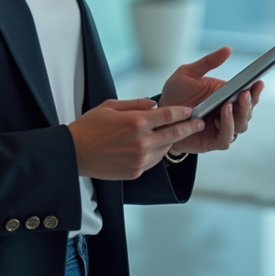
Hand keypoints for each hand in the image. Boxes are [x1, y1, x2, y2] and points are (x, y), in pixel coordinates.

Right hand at [67, 98, 204, 179]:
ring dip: (173, 140)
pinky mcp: (136, 171)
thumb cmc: (89, 127)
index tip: (190, 110)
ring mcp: (140, 159)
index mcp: (136, 122)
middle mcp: (141, 142)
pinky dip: (159, 152)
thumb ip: (136, 103)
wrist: (75, 153)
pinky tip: (158, 145)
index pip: (168, 115)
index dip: (182, 112)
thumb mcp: (111, 106)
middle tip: (199, 123)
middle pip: (174, 133)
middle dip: (189, 127)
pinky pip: (155, 160)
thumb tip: (154, 104)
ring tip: (179, 133)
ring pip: (166, 148)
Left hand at [158, 46, 263, 155]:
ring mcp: (222, 128)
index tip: (258, 81)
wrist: (160, 116)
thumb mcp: (188, 73)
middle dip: (250, 102)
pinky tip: (222, 115)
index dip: (255, 90)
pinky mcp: (213, 141)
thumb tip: (228, 49)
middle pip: (248, 111)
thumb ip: (208, 62)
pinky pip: (226, 138)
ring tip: (230, 104)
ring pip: (241, 125)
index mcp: (226, 97)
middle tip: (245, 93)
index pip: (248, 95)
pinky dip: (228, 127)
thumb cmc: (175, 94)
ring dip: (240, 114)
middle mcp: (228, 113)